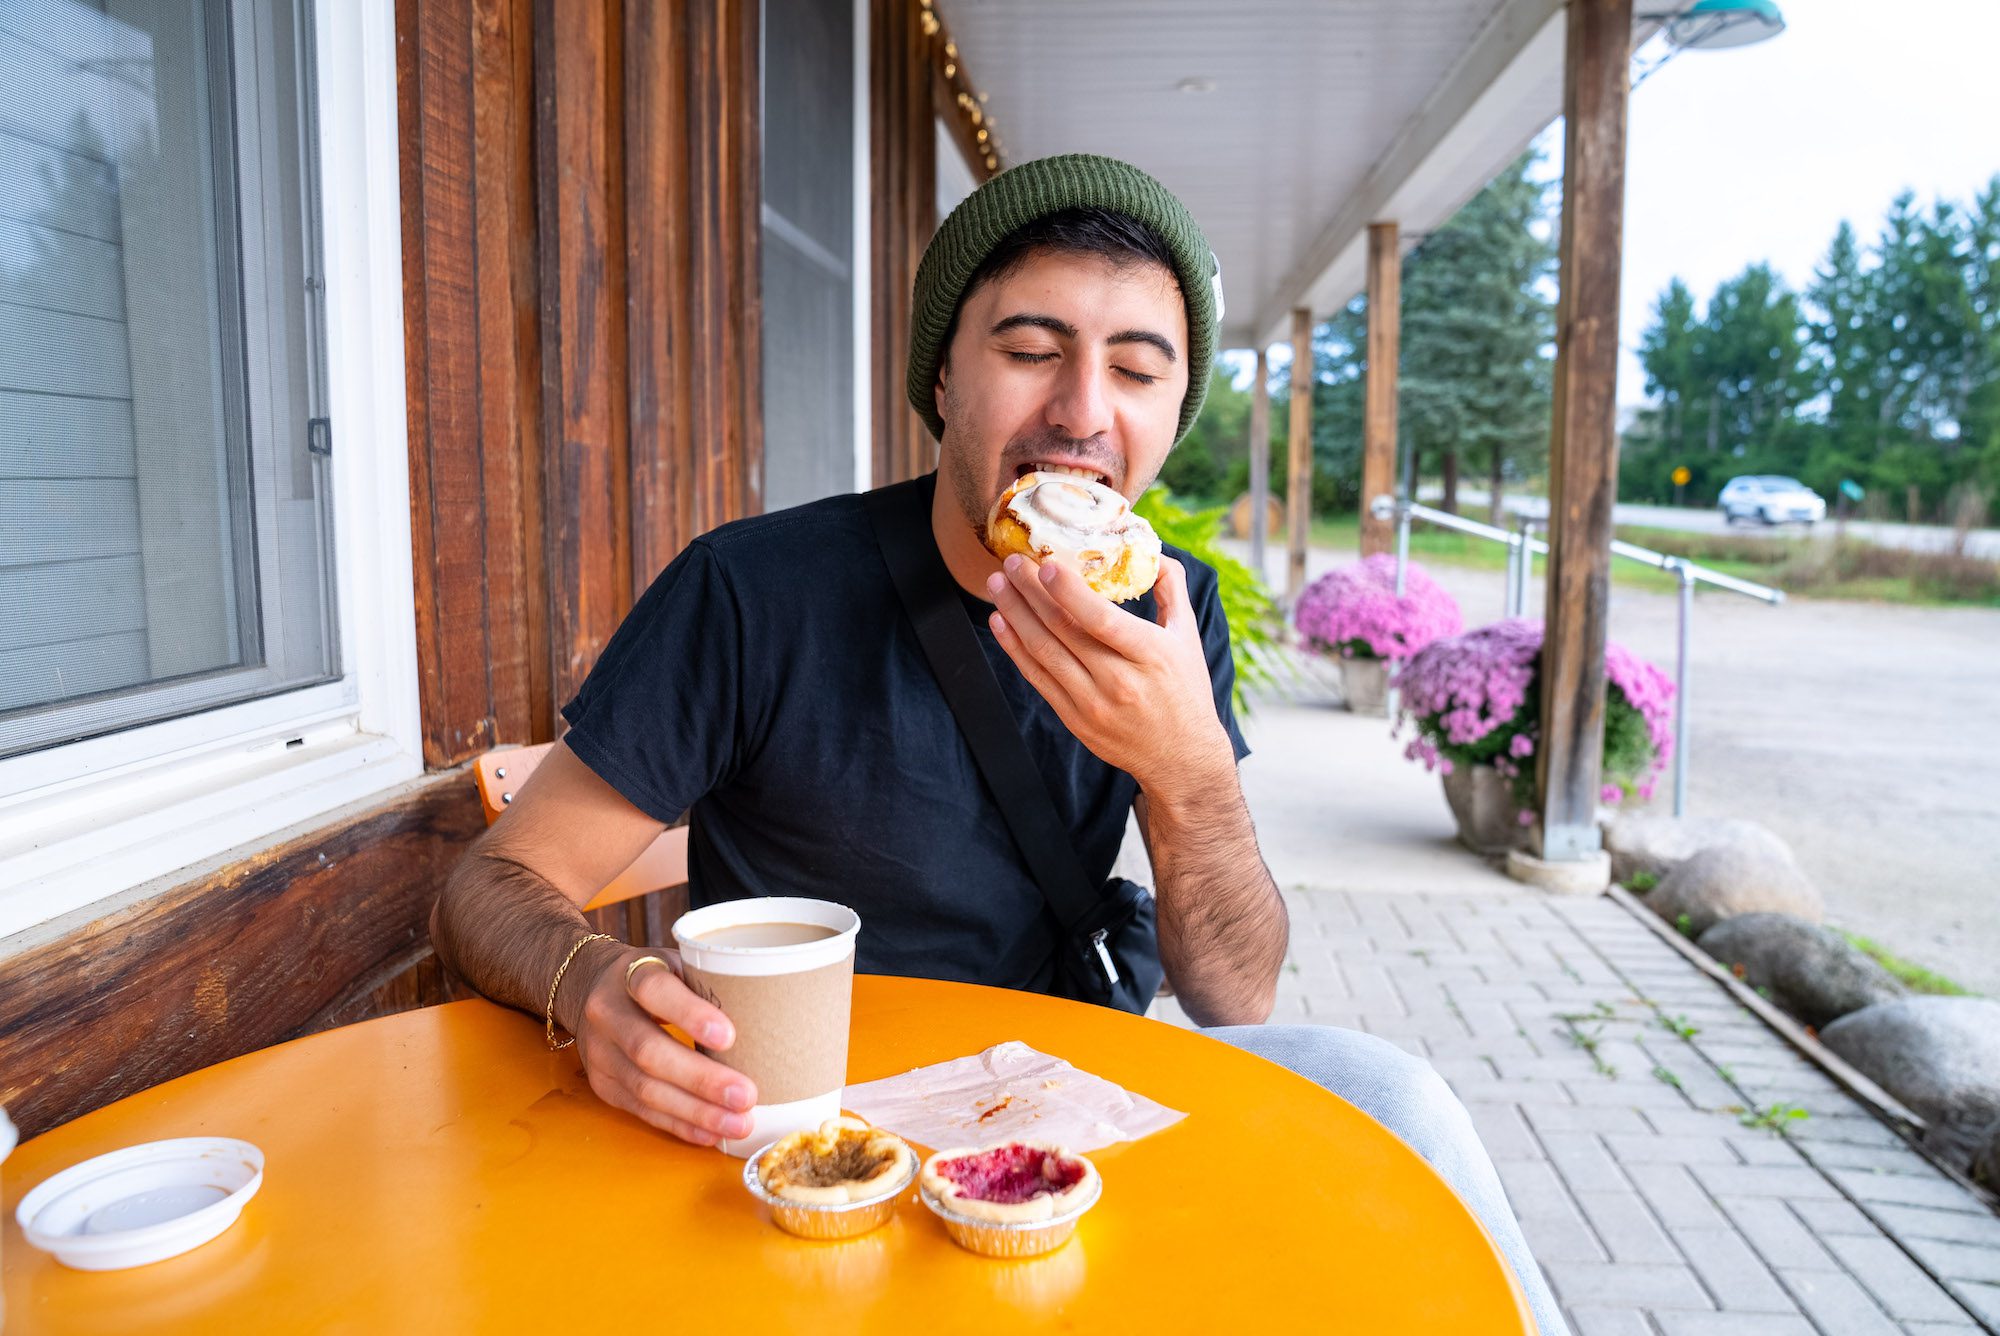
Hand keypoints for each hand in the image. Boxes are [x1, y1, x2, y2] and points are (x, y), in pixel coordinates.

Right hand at [560, 944, 758, 1146]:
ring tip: (737, 1123)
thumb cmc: (656, 977)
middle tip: (745, 1096)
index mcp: (631, 973)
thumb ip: (711, 985)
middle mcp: (607, 1013)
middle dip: (701, 1079)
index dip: (690, 1014)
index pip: (655, 990)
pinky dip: (679, 1124)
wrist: (592, 988)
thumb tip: (773, 1018)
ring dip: (695, 1111)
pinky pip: (641, 1111)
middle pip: (649, 1051)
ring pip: (645, 1088)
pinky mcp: (603, 1085)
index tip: (729, 1037)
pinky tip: (710, 1133)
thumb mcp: (678, 963)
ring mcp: (600, 1053)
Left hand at [985, 553, 1233, 801]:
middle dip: (1030, 592)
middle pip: (1063, 630)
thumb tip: (1152, 552)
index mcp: (1150, 655)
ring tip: (997, 586)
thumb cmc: (1185, 691)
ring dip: (1015, 615)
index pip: (1101, 620)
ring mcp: (1092, 703)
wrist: (1181, 758)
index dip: (1068, 591)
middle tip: (1010, 563)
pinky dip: (1014, 648)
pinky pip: (1037, 678)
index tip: (1045, 565)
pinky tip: (1000, 622)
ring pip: (1044, 652)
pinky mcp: (1074, 719)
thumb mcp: (1188, 638)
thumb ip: (1171, 590)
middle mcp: (1118, 681)